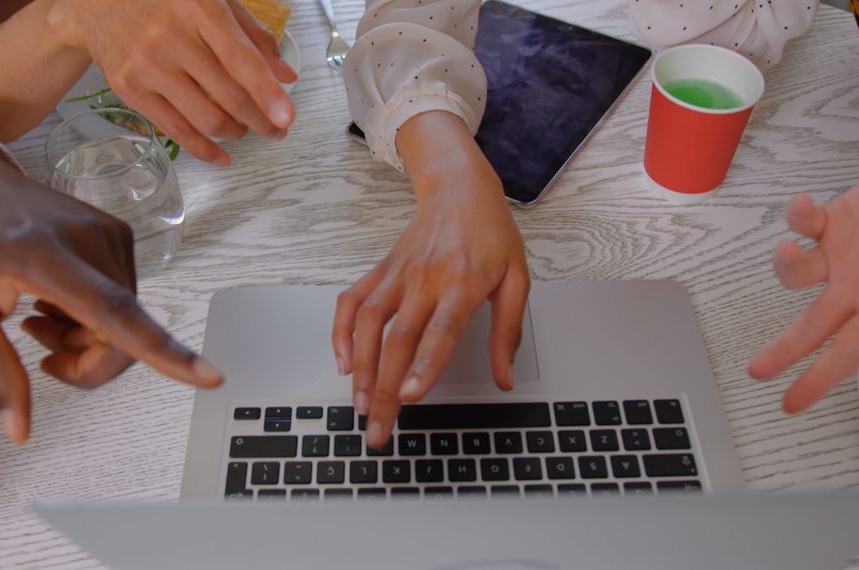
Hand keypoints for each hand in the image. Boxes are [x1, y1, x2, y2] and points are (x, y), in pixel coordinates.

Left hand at [0, 139, 222, 443]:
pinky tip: (55, 301)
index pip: (114, 311)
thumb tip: (18, 431)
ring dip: (88, 338)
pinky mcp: (118, 234)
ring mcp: (109, 233)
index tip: (209, 376)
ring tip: (37, 317)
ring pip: (126, 320)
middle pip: (123, 332)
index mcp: (44, 254)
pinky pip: (123, 299)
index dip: (162, 351)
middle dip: (88, 361)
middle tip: (39, 354)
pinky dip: (95, 316)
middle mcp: (89, 239)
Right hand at [55, 0, 297, 164]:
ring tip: (246, 131)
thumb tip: (285, 76)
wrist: (95, 1)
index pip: (242, 61)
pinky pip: (175, 131)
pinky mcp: (129, 88)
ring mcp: (148, 65)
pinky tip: (222, 155)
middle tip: (277, 130)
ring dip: (236, 133)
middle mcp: (172, 37)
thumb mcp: (213, 0)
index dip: (268, 94)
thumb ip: (253, 35)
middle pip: (229, 96)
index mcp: (198, 9)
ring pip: (206, 119)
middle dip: (261, 121)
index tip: (286, 118)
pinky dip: (204, 150)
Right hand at [332, 112, 529, 447]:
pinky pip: (351, 303)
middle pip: (398, 340)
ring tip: (360, 406)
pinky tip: (343, 363)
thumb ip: (508, 331)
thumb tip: (505, 380)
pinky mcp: (380, 272)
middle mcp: (424, 280)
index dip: (423, 365)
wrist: (459, 189)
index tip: (410, 396)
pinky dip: (341, 333)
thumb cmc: (492, 235)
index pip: (440, 330)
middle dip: (385, 390)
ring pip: (368, 325)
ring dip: (360, 369)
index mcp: (463, 282)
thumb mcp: (517, 279)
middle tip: (378, 431)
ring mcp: (397, 276)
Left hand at [749, 152, 858, 412]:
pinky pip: (803, 221)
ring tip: (788, 251)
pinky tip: (802, 207)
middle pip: (809, 326)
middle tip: (757, 371)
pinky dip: (796, 215)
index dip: (818, 380)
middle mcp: (857, 286)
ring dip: (785, 265)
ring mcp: (842, 254)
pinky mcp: (836, 218)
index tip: (791, 406)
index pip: (847, 354)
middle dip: (783, 350)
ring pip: (795, 272)